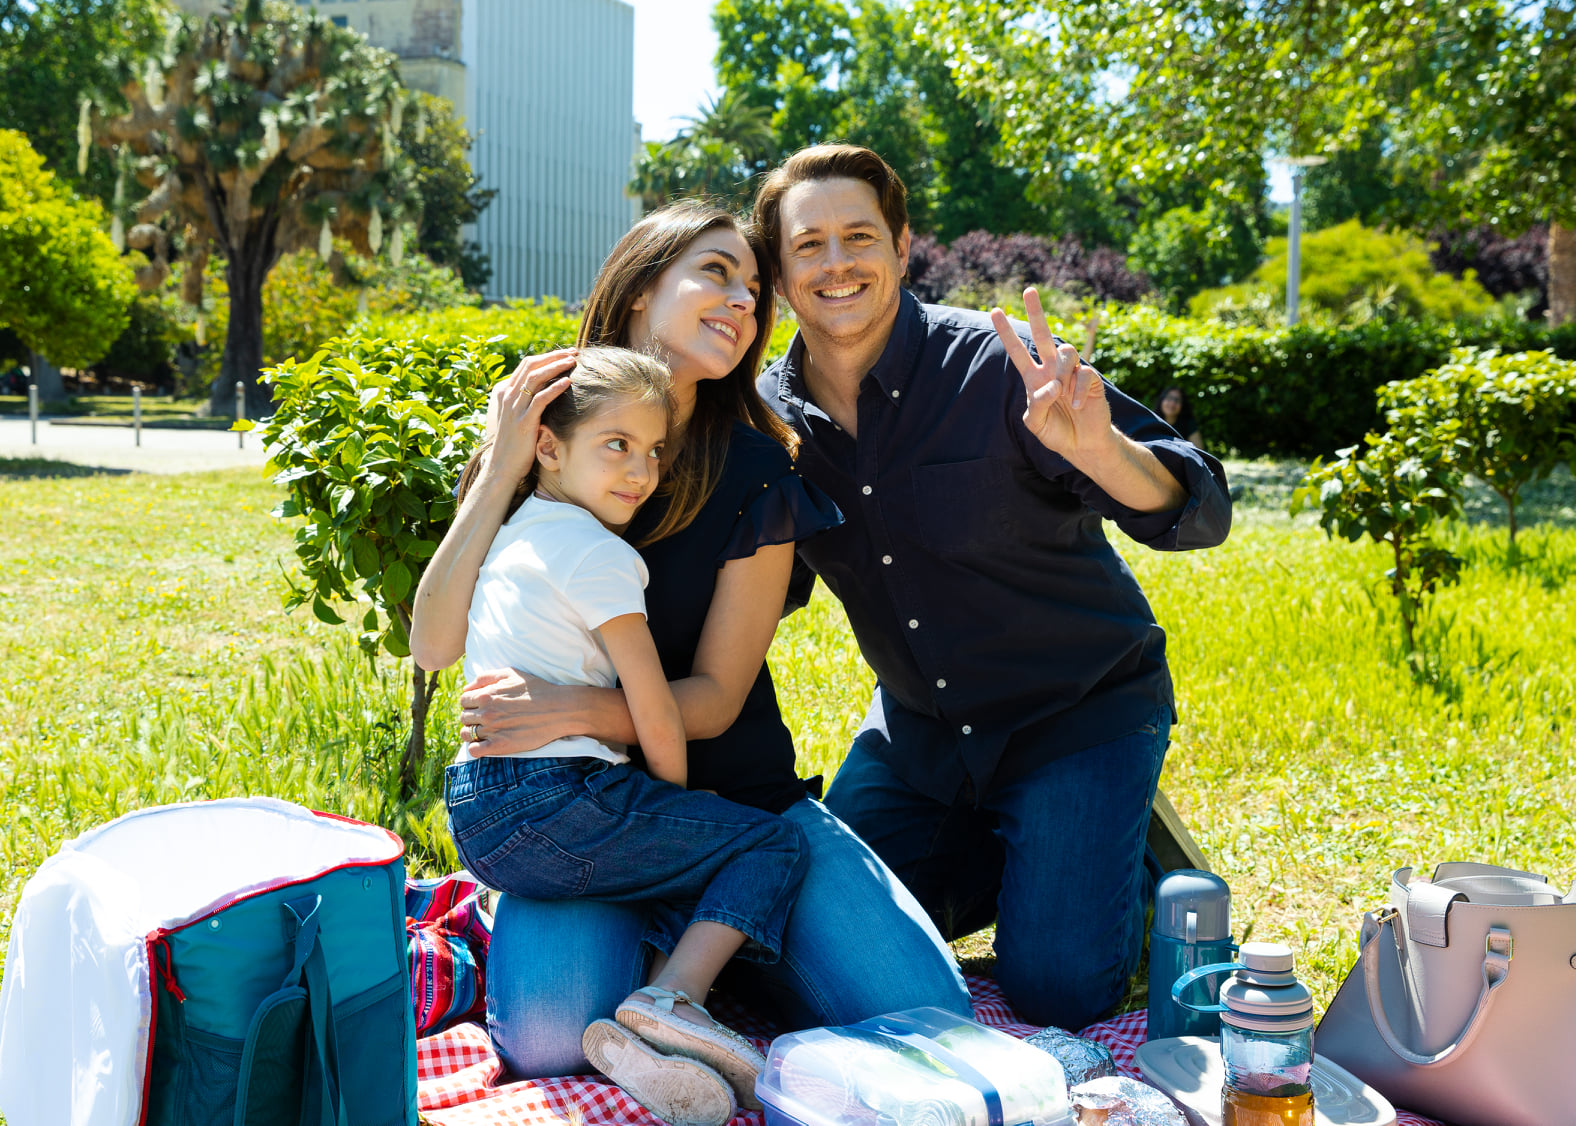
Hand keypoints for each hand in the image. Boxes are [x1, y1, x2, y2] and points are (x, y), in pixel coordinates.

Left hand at [458, 669, 580, 755]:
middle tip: (485, 718)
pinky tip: (485, 744)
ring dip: (471, 732)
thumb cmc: (537, 689)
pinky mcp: (500, 746)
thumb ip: (485, 677)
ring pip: (466, 734)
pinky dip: (476, 748)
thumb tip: (467, 688)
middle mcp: (487, 713)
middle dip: (471, 717)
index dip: (470, 703)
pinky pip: (475, 751)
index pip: (463, 700)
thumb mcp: (511, 673)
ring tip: (484, 731)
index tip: (480, 706)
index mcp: (487, 695)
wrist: (559, 709)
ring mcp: (493, 730)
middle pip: (464, 717)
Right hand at [484, 349, 576, 483]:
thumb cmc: (515, 444)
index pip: (527, 365)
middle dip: (553, 356)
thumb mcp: (518, 417)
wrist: (502, 467)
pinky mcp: (523, 422)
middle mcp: (508, 397)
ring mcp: (514, 409)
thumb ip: (527, 402)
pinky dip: (554, 388)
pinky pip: (540, 400)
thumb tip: (547, 390)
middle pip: (531, 366)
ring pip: (535, 378)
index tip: (566, 354)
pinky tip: (568, 382)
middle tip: (573, 352)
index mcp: (506, 392)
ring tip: (573, 361)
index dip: (547, 357)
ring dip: (555, 367)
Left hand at [990, 287, 1113, 459]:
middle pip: (1043, 334)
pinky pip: (1084, 373)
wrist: (1082, 445)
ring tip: (1062, 394)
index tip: (995, 311)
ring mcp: (1072, 372)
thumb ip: (1037, 405)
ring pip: (1066, 352)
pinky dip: (1078, 390)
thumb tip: (1053, 385)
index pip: (1017, 350)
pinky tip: (1077, 406)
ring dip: (1062, 373)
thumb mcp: (1036, 424)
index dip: (1006, 332)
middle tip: (1028, 290)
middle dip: (1036, 312)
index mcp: (1034, 378)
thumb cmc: (1056, 432)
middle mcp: (1052, 370)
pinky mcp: (1091, 379)